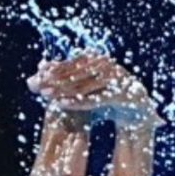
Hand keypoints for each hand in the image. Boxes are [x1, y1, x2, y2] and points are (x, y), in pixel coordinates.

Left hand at [29, 54, 158, 126]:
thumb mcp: (85, 89)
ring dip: (64, 90)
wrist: (138, 115)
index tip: (37, 77)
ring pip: (85, 84)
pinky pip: (98, 98)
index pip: (72, 63)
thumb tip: (39, 67)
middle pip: (77, 72)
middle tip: (36, 87)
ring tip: (47, 95)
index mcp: (99, 60)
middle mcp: (108, 66)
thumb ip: (64, 78)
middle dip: (55, 80)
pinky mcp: (125, 94)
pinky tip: (64, 104)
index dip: (54, 69)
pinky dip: (80, 101)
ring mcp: (118, 78)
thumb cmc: (108, 100)